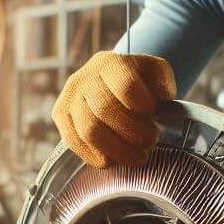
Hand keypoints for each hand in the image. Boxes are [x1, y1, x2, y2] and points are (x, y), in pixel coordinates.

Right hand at [52, 51, 175, 167]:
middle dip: (134, 133)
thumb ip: (162, 86)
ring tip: (138, 156)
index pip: (126, 86)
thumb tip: (158, 105)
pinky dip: (100, 158)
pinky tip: (118, 159)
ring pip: (90, 132)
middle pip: (106, 110)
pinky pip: (76, 144)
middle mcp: (84, 78)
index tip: (154, 115)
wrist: (111, 83)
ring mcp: (69, 97)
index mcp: (111, 63)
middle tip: (151, 141)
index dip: (144, 107)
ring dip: (119, 151)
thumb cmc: (140, 82)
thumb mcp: (157, 75)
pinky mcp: (61, 116)